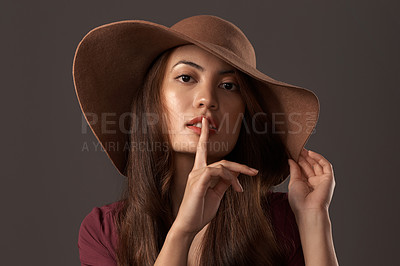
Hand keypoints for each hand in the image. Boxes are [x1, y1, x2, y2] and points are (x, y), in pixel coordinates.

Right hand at [173, 116, 258, 235]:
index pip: (202, 150)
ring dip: (236, 175)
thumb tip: (236, 175)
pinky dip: (229, 178)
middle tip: (254, 171)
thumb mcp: (216, 195)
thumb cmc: (200, 211)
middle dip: (239, 165)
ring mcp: (196, 175)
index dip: (204, 135)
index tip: (206, 122)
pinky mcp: (198, 181)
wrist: (188, 226)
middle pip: (222, 160)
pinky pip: (217, 172)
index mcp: (200, 172)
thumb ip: (224, 183)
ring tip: (241, 189)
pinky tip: (235, 188)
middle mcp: (197, 171)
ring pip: (222, 166)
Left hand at [287, 148, 335, 215]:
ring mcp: (322, 180)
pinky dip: (319, 158)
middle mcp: (314, 182)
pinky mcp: (329, 179)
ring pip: (317, 164)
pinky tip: (311, 153)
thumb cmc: (299, 201)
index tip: (292, 152)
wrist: (308, 211)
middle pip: (310, 165)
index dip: (298, 160)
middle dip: (303, 156)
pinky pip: (326, 165)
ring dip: (310, 156)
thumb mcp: (294, 182)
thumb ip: (294, 170)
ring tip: (302, 149)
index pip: (302, 169)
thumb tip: (291, 160)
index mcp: (305, 184)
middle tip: (297, 148)